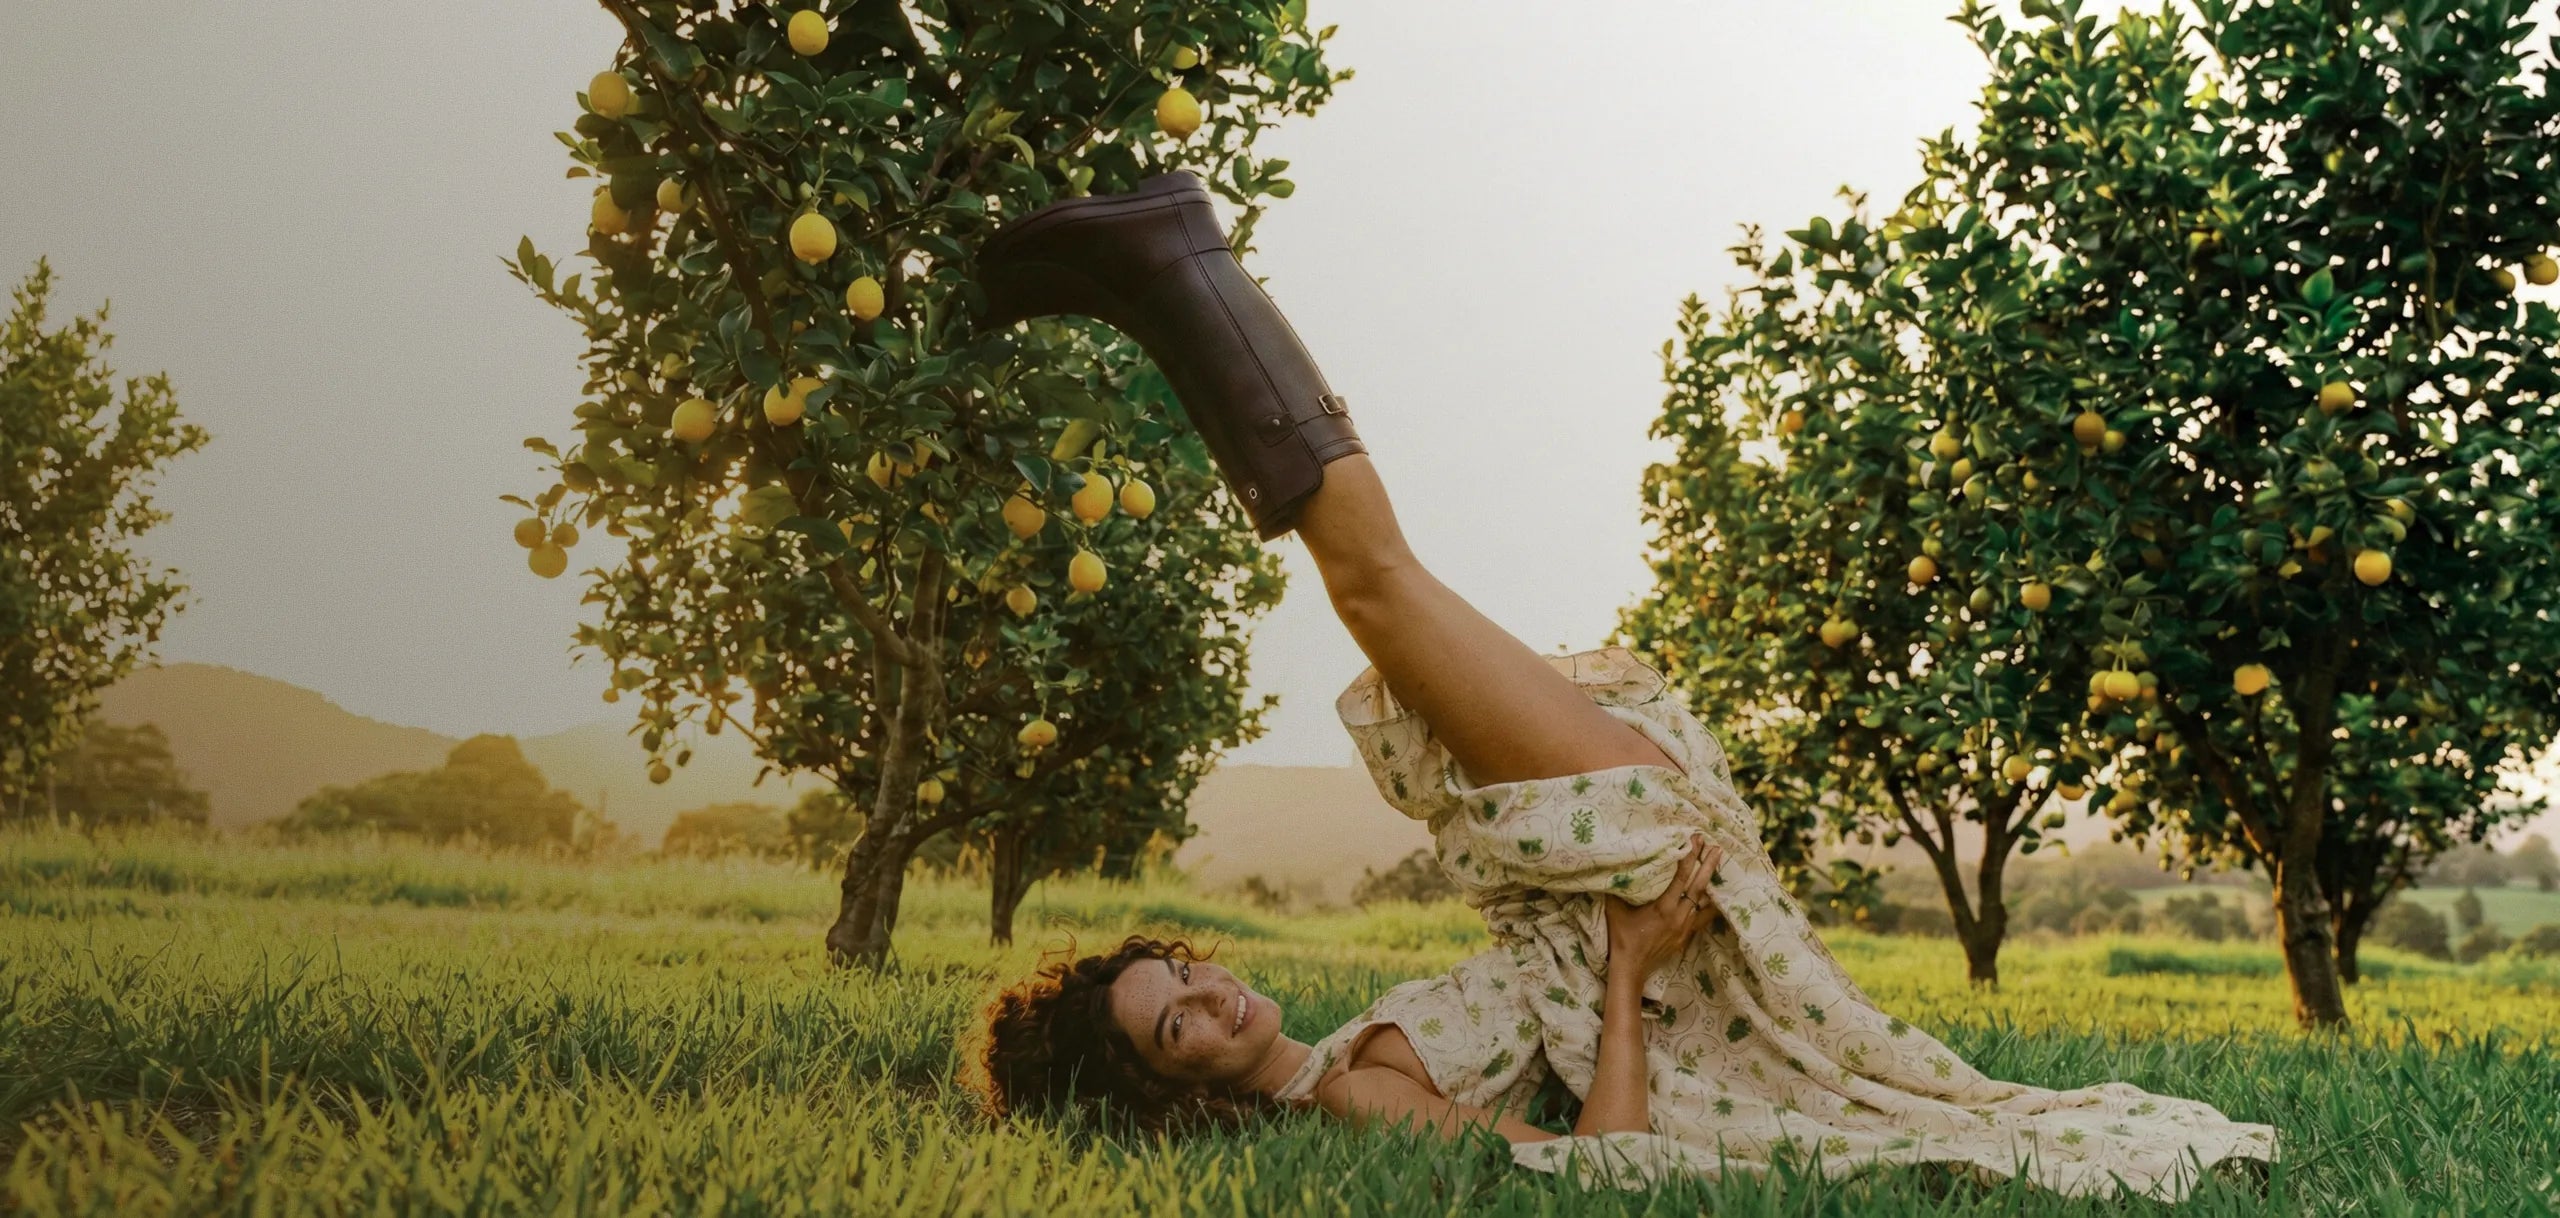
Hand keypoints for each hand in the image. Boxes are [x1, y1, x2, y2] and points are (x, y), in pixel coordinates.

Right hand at [1601, 833, 1723, 986]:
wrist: (1631, 968)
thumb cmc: (1621, 937)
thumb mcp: (1615, 910)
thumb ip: (1617, 888)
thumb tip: (1615, 867)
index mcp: (1663, 907)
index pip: (1681, 877)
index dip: (1690, 857)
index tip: (1695, 840)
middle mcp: (1679, 916)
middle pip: (1699, 887)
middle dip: (1708, 865)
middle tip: (1716, 847)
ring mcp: (1685, 927)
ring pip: (1705, 902)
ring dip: (1712, 883)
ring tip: (1718, 867)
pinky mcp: (1687, 936)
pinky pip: (1703, 916)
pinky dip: (1710, 904)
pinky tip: (1715, 895)